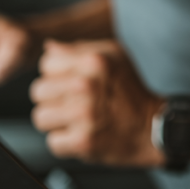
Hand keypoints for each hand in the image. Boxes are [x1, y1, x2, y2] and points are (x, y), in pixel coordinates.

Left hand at [29, 39, 163, 165]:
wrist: (151, 127)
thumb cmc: (130, 90)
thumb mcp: (113, 56)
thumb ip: (79, 48)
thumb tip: (48, 46)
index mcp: (95, 61)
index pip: (46, 64)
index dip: (56, 73)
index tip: (71, 81)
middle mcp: (87, 86)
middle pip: (38, 90)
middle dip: (53, 97)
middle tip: (73, 102)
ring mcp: (84, 115)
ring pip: (41, 117)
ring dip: (56, 120)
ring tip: (76, 118)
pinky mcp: (83, 142)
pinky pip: (53, 141)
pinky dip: (66, 141)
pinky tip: (82, 133)